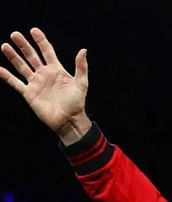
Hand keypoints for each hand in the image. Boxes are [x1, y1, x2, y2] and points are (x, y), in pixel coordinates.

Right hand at [1, 28, 90, 144]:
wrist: (69, 119)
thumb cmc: (77, 102)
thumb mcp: (81, 83)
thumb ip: (81, 66)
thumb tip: (83, 50)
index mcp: (57, 70)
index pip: (47, 51)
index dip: (41, 41)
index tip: (33, 30)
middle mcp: (44, 74)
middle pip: (31, 56)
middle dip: (23, 45)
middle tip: (14, 34)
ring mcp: (35, 83)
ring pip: (21, 66)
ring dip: (13, 56)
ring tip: (4, 46)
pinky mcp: (29, 93)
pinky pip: (15, 83)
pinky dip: (7, 76)